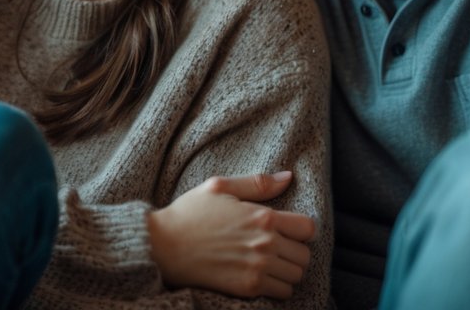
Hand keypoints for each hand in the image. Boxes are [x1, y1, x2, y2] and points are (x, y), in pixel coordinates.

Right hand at [147, 172, 315, 299]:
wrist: (162, 246)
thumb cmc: (189, 213)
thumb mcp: (220, 187)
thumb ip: (257, 183)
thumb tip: (288, 177)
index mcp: (262, 216)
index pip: (307, 227)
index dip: (300, 229)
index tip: (288, 230)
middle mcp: (265, 243)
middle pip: (305, 255)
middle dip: (295, 251)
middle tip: (279, 249)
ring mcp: (257, 268)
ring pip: (296, 275)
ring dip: (287, 270)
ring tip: (270, 264)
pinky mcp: (248, 288)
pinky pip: (282, 293)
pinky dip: (277, 287)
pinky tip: (261, 277)